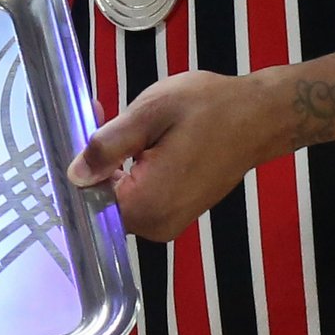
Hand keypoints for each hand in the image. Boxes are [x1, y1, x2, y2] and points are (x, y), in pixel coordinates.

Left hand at [66, 66, 289, 242]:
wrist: (260, 116)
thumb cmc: (208, 108)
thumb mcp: (150, 113)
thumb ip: (108, 146)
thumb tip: (75, 174)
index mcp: (147, 206)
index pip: (87, 198)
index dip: (79, 163)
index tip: (84, 125)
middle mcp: (156, 225)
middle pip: (101, 198)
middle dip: (95, 159)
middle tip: (99, 111)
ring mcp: (167, 223)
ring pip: (118, 196)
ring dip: (112, 161)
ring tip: (118, 118)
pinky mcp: (175, 213)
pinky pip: (138, 196)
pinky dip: (131, 169)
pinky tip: (138, 138)